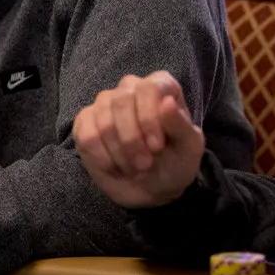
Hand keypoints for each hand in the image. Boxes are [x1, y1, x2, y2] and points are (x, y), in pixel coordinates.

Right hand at [73, 71, 204, 207]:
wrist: (152, 188)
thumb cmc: (174, 163)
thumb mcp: (189, 148)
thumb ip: (180, 125)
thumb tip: (167, 102)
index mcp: (159, 86)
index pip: (147, 88)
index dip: (149, 118)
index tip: (156, 146)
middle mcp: (129, 88)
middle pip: (121, 102)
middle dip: (132, 140)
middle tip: (145, 165)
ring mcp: (104, 104)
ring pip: (103, 122)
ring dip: (119, 153)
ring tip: (134, 168)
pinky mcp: (85, 121)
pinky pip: (86, 136)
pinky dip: (102, 158)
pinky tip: (115, 167)